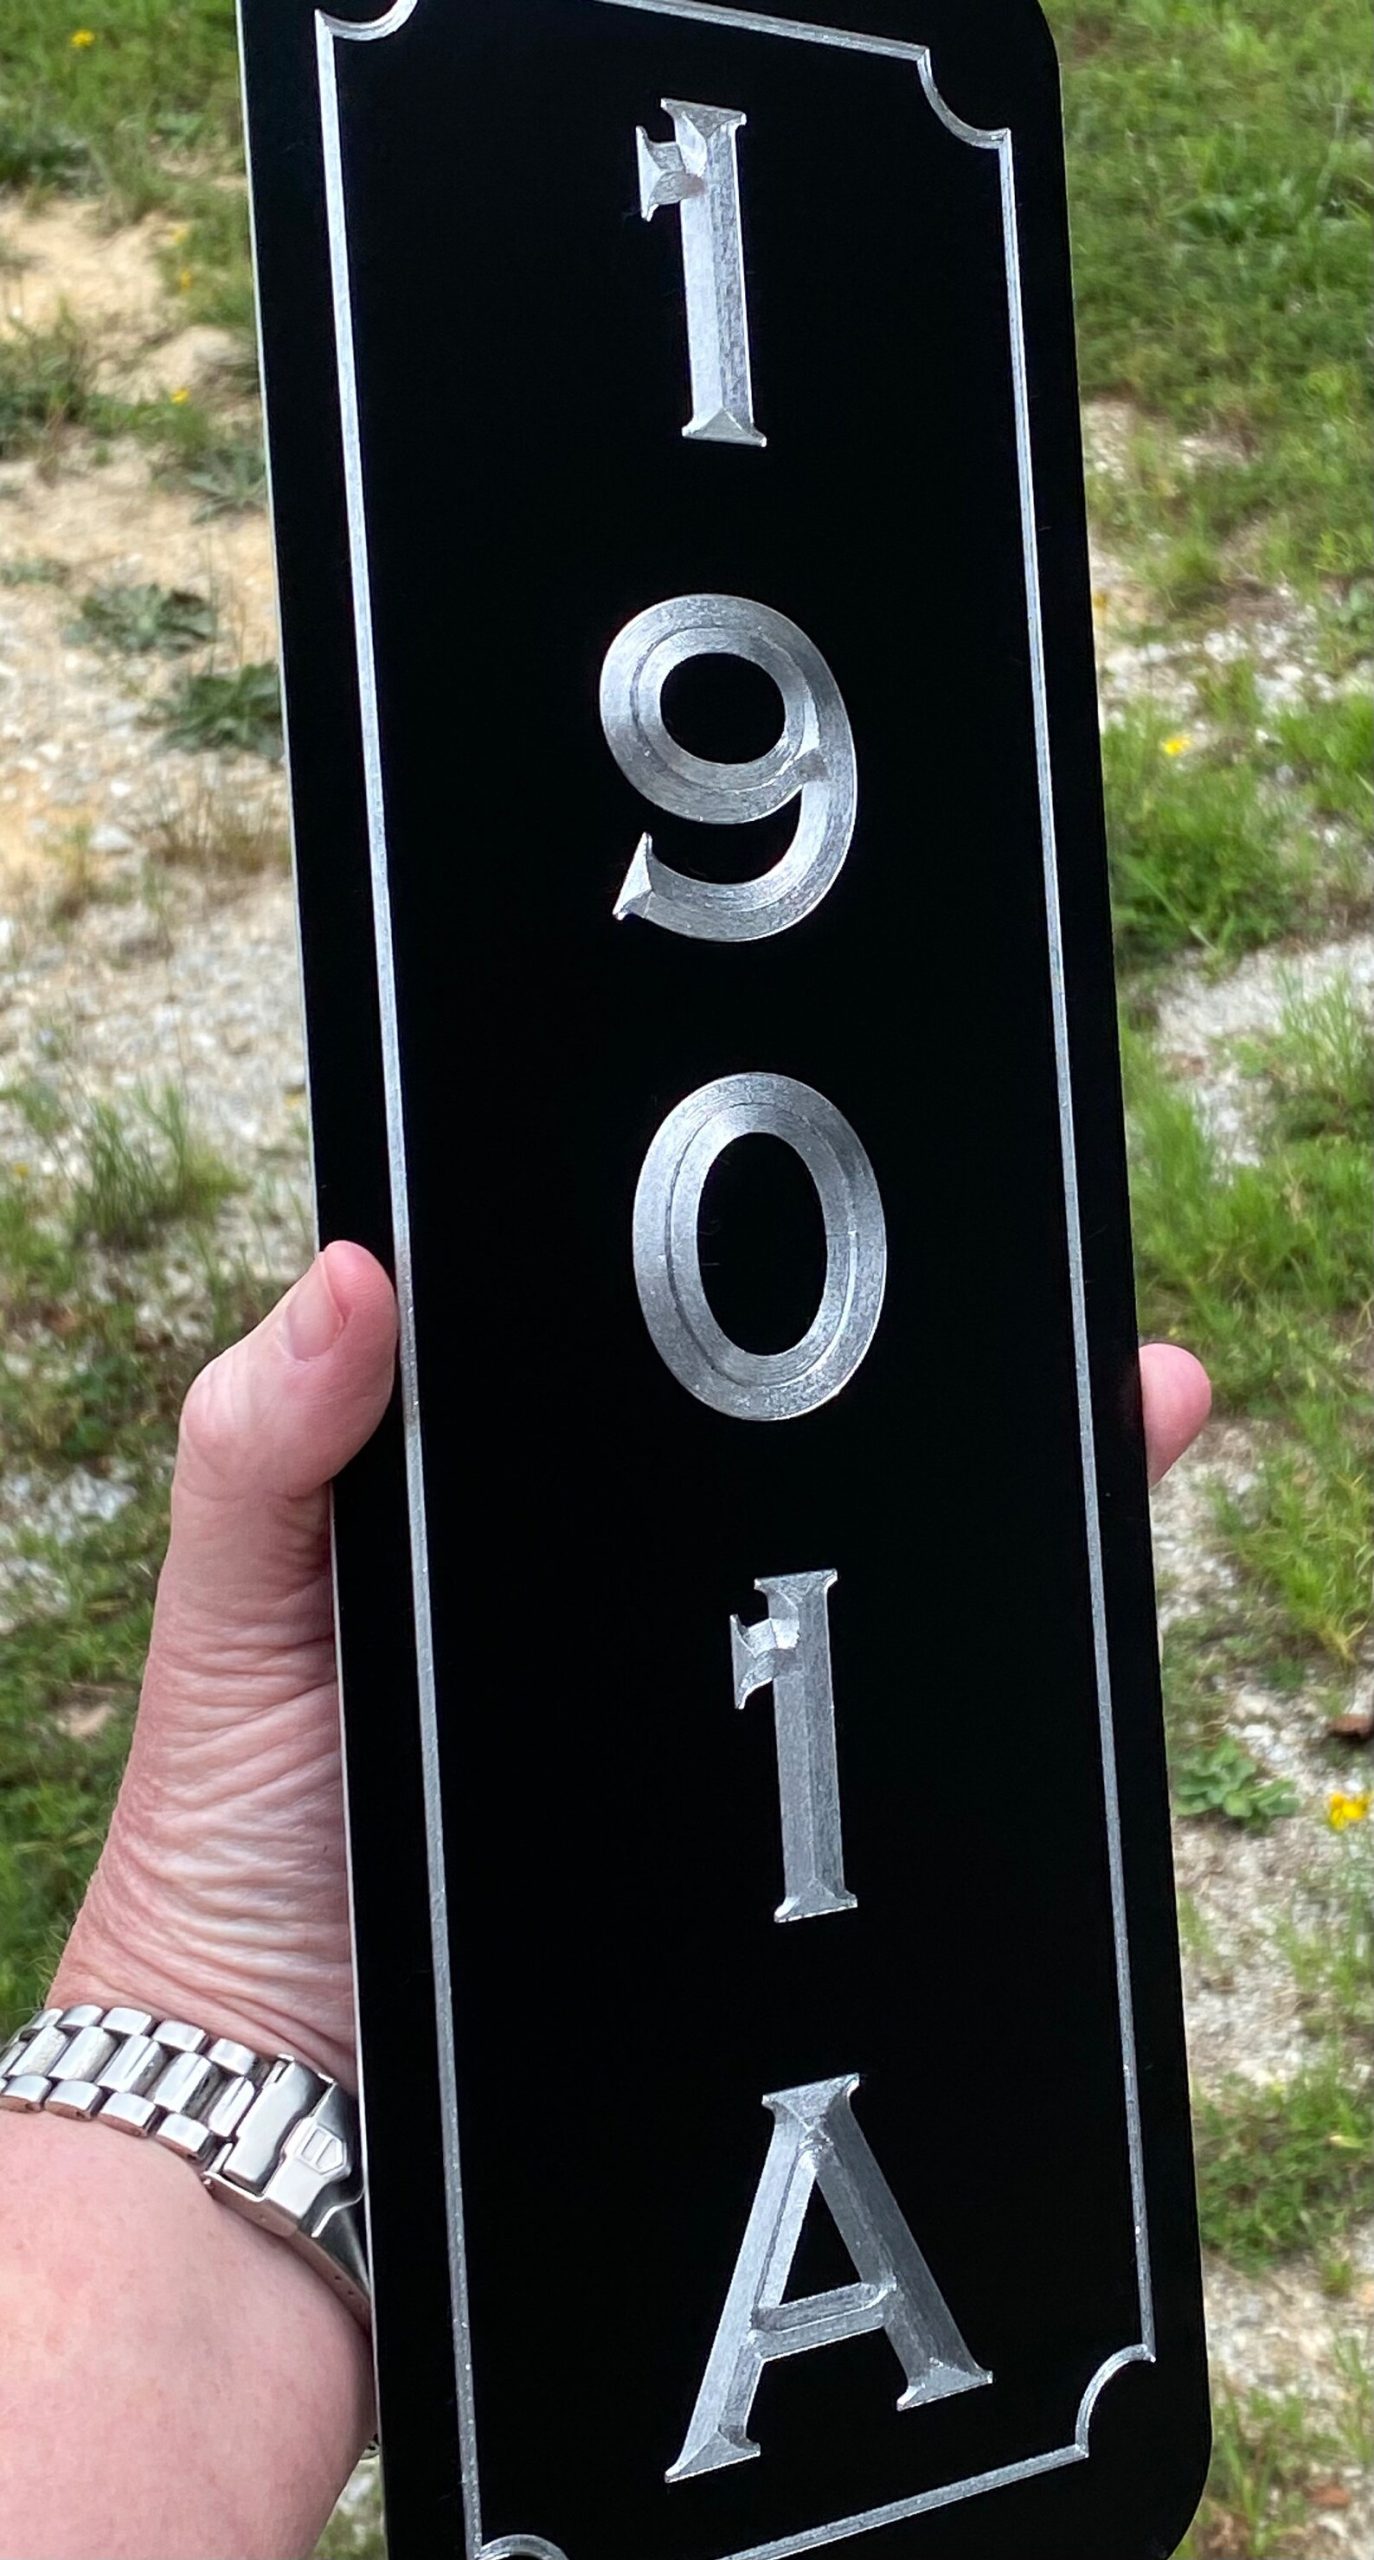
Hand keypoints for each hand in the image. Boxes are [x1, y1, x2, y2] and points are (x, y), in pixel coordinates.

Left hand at [52, 1256, 1210, 2089]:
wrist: (292, 2120)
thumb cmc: (234, 1847)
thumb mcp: (239, 1620)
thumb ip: (265, 1451)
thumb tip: (363, 1267)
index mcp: (521, 1523)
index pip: (661, 1376)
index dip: (755, 1291)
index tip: (865, 1210)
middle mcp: (637, 1614)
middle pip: (810, 1476)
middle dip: (938, 1387)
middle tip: (1056, 1308)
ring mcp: (714, 1731)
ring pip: (886, 1601)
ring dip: (1008, 1515)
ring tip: (1123, 1409)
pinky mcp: (764, 1858)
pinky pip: (898, 1762)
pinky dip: (994, 1697)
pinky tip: (1083, 1622)